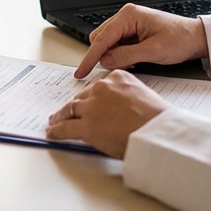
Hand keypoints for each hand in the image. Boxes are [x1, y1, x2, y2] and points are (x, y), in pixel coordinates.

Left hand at [46, 70, 169, 157]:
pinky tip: (52, 133)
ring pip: (69, 110)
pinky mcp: (86, 126)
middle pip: (82, 97)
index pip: (98, 86)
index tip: (87, 101)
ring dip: (60, 116)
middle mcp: (102, 88)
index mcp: (118, 77)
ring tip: (54, 122)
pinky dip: (56, 131)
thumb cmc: (157, 119)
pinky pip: (65, 128)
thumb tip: (121, 109)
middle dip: (75, 106)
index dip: (91, 97)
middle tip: (68, 112)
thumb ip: (128, 97)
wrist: (158, 132)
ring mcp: (92, 107)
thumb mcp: (144, 96)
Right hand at [74, 4, 207, 77]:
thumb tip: (105, 61)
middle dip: (101, 56)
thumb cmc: (180, 39)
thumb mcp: (153, 51)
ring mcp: (128, 23)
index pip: (102, 38)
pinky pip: (116, 44)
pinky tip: (130, 62)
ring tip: (128, 65)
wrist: (196, 37)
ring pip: (107, 42)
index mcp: (129, 15)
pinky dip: (118, 55)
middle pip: (100, 38)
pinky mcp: (132, 31)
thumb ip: (126, 56)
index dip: (90, 57)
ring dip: (111, 56)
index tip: (81, 71)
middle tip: (108, 71)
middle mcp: (126, 16)